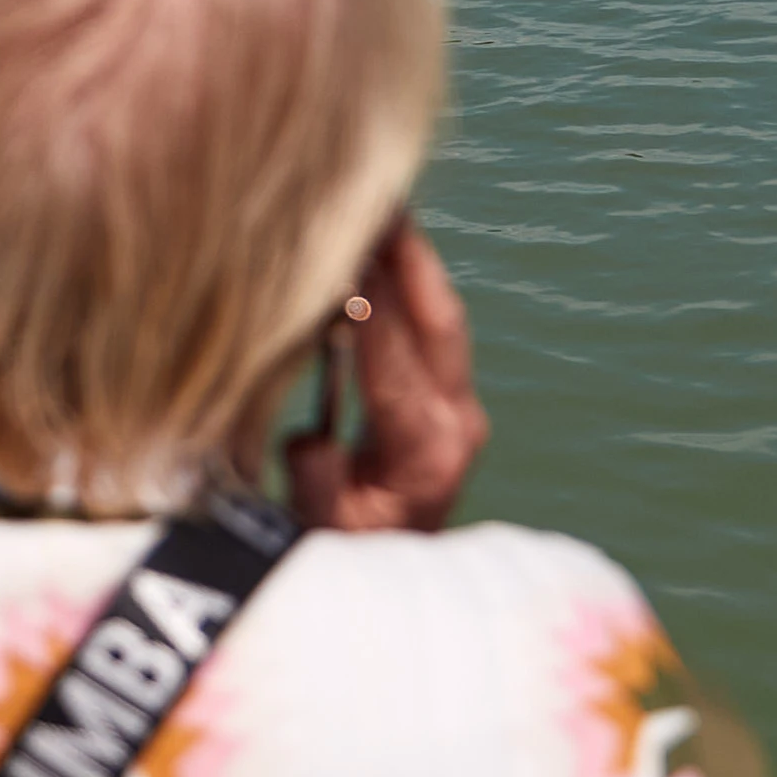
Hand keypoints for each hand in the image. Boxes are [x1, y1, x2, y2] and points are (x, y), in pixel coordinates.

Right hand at [283, 217, 483, 532]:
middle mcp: (458, 425)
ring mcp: (461, 408)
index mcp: (427, 456)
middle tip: (378, 198)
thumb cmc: (347, 556)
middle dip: (409, 258)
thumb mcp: (323, 537)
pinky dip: (411, 282)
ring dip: (413, 260)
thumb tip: (315, 438)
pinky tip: (383, 244)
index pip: (394, 368)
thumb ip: (320, 486)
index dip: (370, 312)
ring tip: (382, 202)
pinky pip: (435, 328)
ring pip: (442, 318)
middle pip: (439, 323)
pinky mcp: (452, 399)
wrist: (393, 578)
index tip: (346, 258)